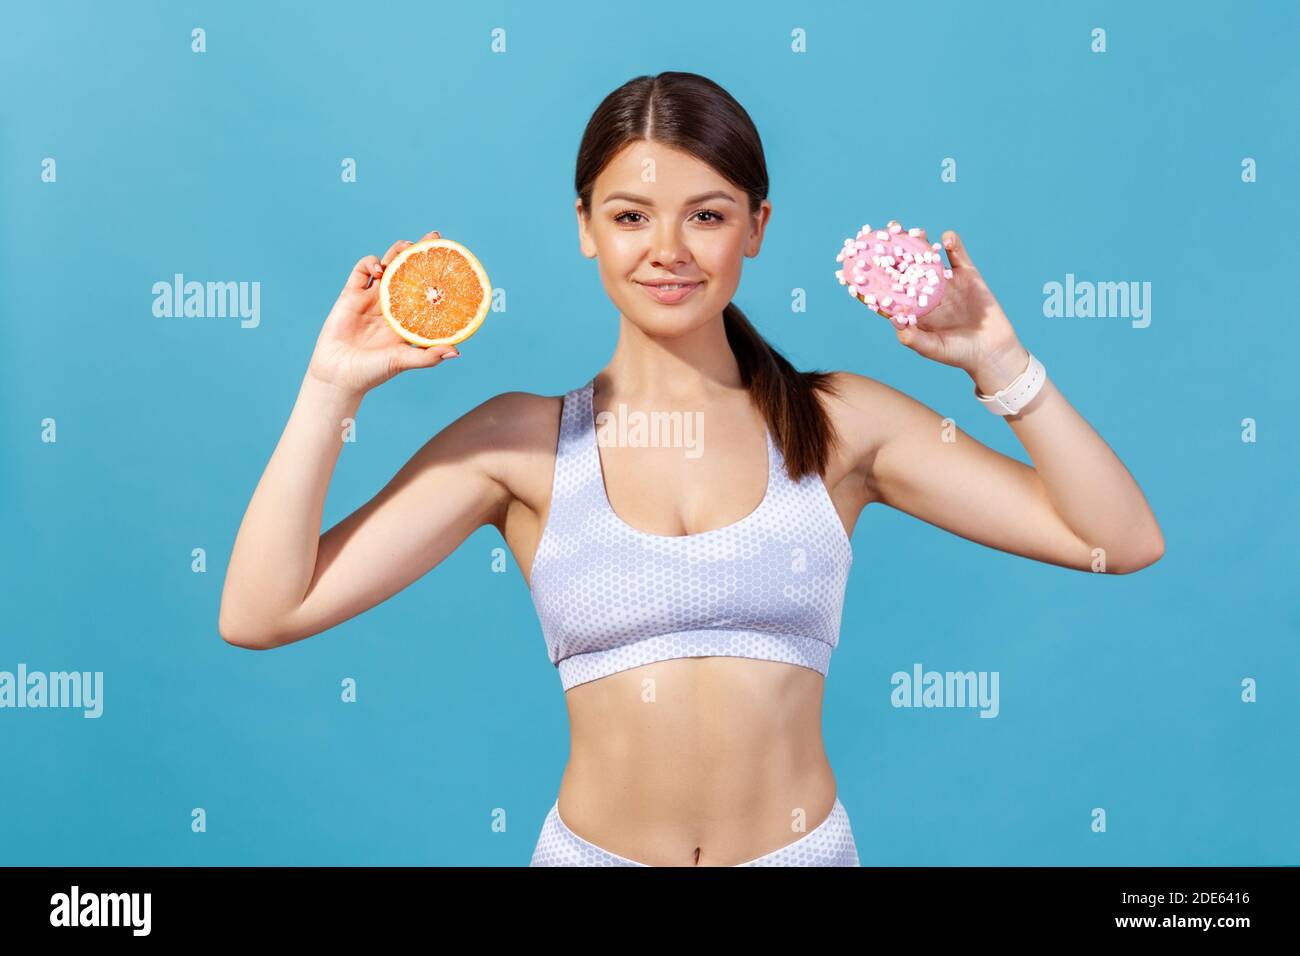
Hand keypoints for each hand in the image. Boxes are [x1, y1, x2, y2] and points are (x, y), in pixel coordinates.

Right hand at [307, 229, 460, 395]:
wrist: (337, 376)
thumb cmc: (372, 373)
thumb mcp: (402, 362)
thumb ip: (427, 357)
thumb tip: (456, 351)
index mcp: (407, 319)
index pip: (427, 291)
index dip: (438, 275)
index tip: (453, 261)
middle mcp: (392, 306)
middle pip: (410, 272)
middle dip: (421, 253)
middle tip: (434, 237)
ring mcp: (371, 299)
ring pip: (388, 266)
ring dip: (397, 252)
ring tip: (406, 246)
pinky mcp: (350, 295)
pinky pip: (361, 272)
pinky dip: (370, 263)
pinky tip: (379, 268)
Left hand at [891, 228, 1028, 393]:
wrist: (992, 351)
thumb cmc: (958, 354)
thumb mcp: (932, 348)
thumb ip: (913, 337)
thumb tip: (893, 320)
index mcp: (913, 307)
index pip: (891, 287)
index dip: (877, 274)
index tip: (864, 260)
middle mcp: (926, 291)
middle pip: (907, 266)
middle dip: (897, 250)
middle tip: (886, 233)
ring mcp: (946, 281)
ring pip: (930, 256)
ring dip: (921, 242)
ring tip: (915, 231)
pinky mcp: (968, 275)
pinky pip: (958, 255)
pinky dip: (952, 243)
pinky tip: (945, 240)